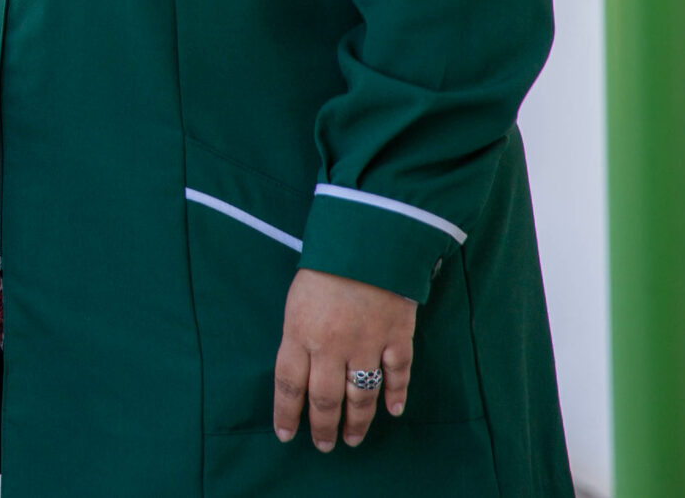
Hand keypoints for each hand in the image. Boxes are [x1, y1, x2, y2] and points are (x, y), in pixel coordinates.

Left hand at [272, 267, 414, 449]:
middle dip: (324, 427)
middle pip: (326, 399)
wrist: (366, 239)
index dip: (287, 413)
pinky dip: (396, 396)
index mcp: (300, 332)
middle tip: (324, 445)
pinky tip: (393, 412)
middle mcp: (332, 346)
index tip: (286, 434)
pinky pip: (398, 375)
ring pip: (362, 395)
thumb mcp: (296, 300)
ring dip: (357, 421)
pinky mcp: (397, 337)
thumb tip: (301, 371)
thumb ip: (298, 336)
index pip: (289, 384)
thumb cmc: (324, 266)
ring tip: (352, 438)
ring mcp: (367, 344)